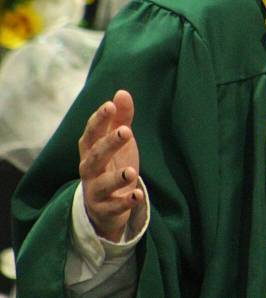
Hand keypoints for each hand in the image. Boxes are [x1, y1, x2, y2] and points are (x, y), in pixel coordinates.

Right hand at [77, 90, 142, 241]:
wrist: (104, 206)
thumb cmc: (112, 166)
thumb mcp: (118, 142)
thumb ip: (121, 119)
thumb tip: (122, 92)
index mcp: (91, 150)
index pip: (91, 133)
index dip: (99, 119)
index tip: (110, 106)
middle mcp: (89, 170)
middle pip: (95, 156)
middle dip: (109, 144)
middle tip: (126, 131)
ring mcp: (95, 191)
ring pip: (102, 184)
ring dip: (116, 177)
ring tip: (131, 172)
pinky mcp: (105, 209)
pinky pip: (114, 207)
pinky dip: (125, 202)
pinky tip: (138, 195)